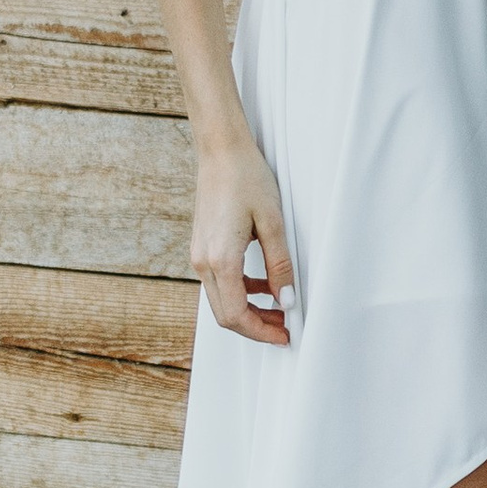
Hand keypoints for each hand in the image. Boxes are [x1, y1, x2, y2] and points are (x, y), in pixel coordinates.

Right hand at [194, 140, 296, 345]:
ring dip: (249, 311)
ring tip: (280, 308)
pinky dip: (241, 292)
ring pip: (222, 301)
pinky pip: (219, 282)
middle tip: (285, 327)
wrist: (221, 152)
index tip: (285, 335)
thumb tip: (287, 300)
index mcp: (220, 259)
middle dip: (256, 327)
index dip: (261, 332)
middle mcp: (203, 262)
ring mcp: (199, 256)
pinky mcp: (202, 248)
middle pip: (226, 315)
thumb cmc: (247, 179)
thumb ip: (280, 265)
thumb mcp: (273, 222)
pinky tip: (263, 285)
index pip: (236, 315)